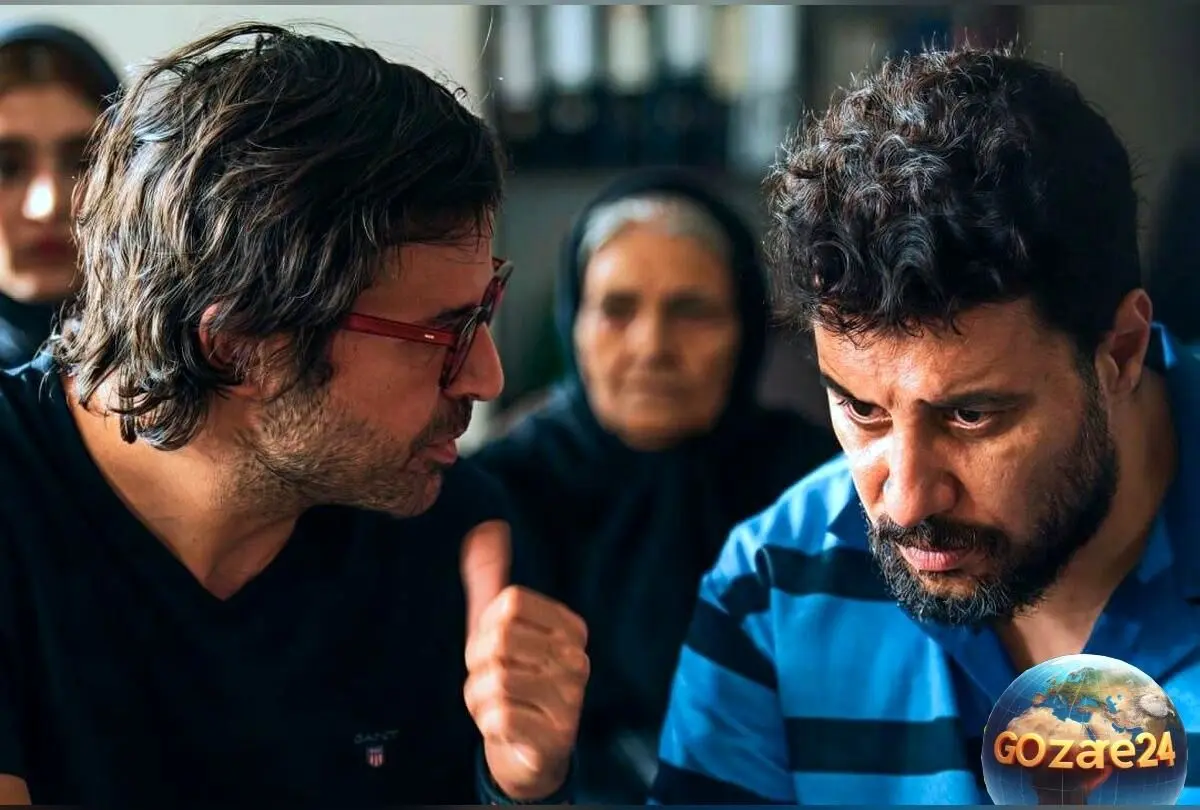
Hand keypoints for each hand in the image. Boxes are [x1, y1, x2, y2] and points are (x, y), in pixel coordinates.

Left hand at [461, 520, 589, 799]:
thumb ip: (490, 579)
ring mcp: (571, 699)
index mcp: (571, 627)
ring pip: (494, 680)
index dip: (486, 625)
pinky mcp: (555, 737)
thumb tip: (485, 528)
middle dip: (478, 664)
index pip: (510, 602)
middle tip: (491, 679)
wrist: (529, 753)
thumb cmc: (514, 680)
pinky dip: (487, 722)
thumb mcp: (499, 627)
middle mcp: (578, 659)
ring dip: (479, 697)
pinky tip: (505, 727)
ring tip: (498, 705)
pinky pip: (498, 716)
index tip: (496, 646)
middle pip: (499, 639)